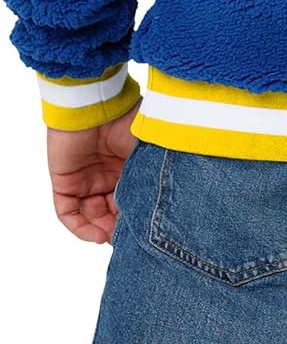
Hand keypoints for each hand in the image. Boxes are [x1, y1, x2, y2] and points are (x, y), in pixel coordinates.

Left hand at [46, 97, 141, 244]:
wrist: (97, 102)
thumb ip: (153, 176)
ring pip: (90, 217)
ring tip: (112, 238)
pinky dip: (80, 228)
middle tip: (130, 241)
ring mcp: (84, 180)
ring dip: (100, 231)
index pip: (130, 200)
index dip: (136, 218)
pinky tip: (96, 235)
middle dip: (119, 229)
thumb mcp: (147, 153)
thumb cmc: (127, 119)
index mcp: (127, 167)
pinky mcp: (64, 182)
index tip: (146, 234)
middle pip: (110, 213)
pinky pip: (68, 213)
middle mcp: (106, 176)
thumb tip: (165, 207)